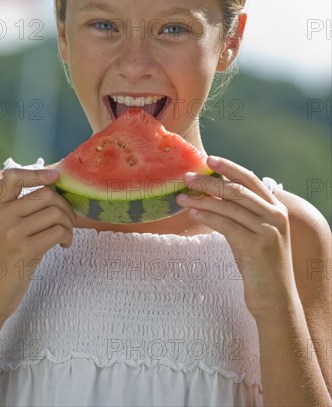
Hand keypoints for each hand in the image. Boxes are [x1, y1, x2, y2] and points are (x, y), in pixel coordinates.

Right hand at [0, 167, 75, 321]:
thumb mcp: (0, 231)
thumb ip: (18, 211)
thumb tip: (54, 193)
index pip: (13, 176)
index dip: (38, 173)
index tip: (56, 177)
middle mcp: (1, 216)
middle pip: (46, 194)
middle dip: (65, 205)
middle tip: (69, 220)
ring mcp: (12, 233)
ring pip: (56, 213)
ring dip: (69, 224)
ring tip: (66, 236)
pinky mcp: (25, 251)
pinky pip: (58, 232)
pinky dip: (67, 237)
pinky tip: (64, 246)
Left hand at [176, 156, 298, 319]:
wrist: (274, 299)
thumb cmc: (258, 263)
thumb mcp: (249, 232)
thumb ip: (236, 212)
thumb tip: (208, 192)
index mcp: (276, 208)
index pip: (250, 179)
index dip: (228, 167)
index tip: (208, 159)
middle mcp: (276, 215)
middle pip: (236, 190)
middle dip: (209, 181)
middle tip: (186, 177)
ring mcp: (269, 230)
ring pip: (229, 207)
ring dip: (202, 200)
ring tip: (182, 197)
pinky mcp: (259, 246)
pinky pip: (227, 225)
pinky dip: (207, 217)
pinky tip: (193, 213)